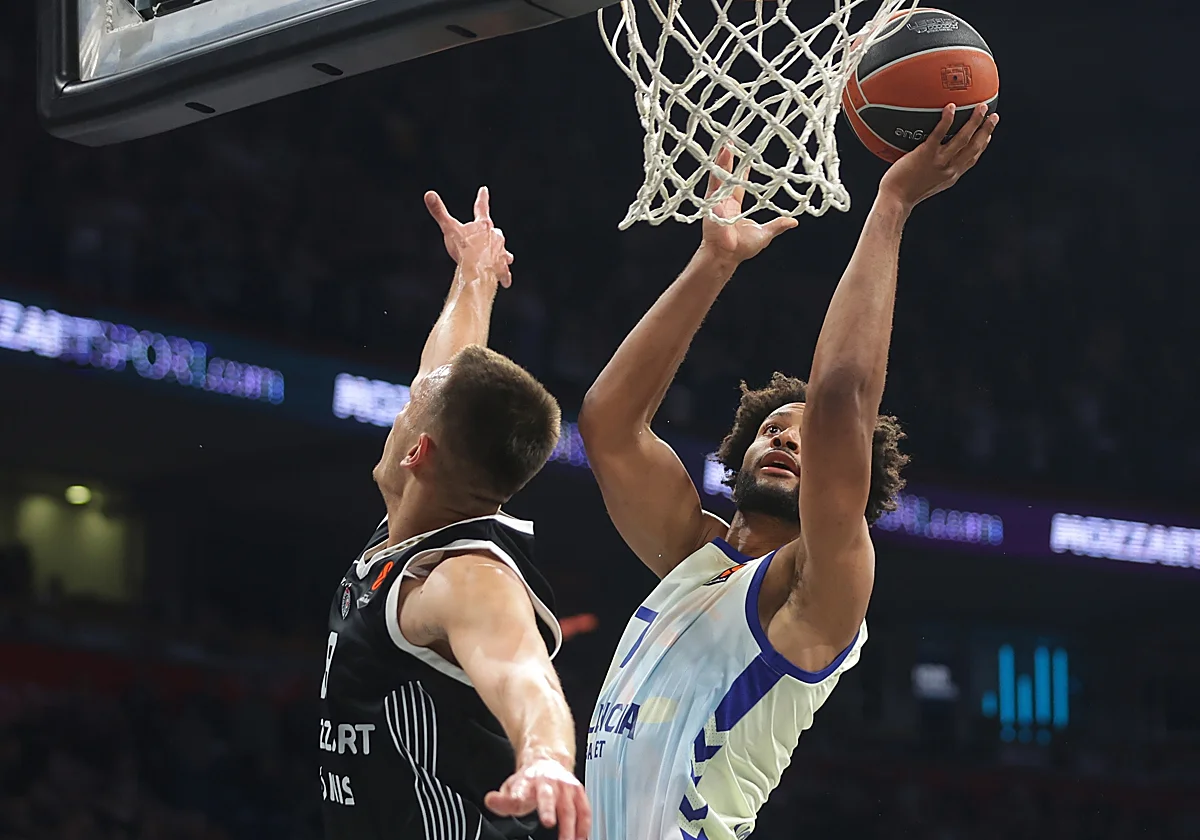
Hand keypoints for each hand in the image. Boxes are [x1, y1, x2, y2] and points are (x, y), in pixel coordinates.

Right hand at [424, 186, 513, 287]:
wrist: (476, 270)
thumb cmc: (462, 249)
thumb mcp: (449, 229)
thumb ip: (439, 212)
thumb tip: (428, 193)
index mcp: (483, 225)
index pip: (481, 207)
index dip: (482, 198)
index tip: (484, 190)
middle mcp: (496, 236)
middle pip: (495, 231)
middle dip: (491, 233)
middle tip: (490, 233)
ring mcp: (500, 252)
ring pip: (503, 251)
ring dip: (502, 253)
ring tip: (506, 257)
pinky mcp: (501, 268)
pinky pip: (504, 272)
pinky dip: (504, 276)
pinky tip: (506, 282)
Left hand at [485, 757, 590, 839]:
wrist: (548, 761)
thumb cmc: (530, 780)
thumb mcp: (512, 787)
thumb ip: (502, 799)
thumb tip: (491, 801)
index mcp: (528, 780)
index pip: (521, 788)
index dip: (518, 795)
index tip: (516, 800)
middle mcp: (549, 781)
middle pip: (548, 795)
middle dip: (548, 808)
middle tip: (548, 822)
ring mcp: (565, 786)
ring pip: (568, 807)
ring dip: (569, 827)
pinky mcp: (579, 792)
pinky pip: (584, 810)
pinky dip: (584, 826)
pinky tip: (581, 838)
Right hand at [699, 146, 796, 263]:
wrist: (726, 255)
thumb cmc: (741, 248)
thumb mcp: (764, 234)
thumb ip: (777, 225)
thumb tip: (793, 221)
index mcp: (735, 207)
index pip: (740, 185)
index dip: (743, 172)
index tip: (747, 159)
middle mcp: (724, 201)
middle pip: (729, 176)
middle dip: (730, 160)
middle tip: (733, 143)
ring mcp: (717, 200)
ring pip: (721, 175)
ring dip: (723, 159)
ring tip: (727, 143)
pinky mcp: (711, 201)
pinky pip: (714, 181)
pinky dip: (716, 168)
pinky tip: (719, 155)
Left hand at [879, 103, 998, 210]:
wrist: (895, 200)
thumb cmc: (903, 193)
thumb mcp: (925, 184)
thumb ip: (932, 171)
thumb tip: (927, 158)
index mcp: (950, 176)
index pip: (972, 159)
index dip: (983, 146)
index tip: (989, 135)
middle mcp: (949, 169)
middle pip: (974, 147)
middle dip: (986, 130)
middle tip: (993, 116)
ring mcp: (939, 162)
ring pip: (963, 139)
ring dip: (975, 122)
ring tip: (981, 107)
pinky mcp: (926, 155)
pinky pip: (939, 134)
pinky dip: (947, 120)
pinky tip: (951, 107)